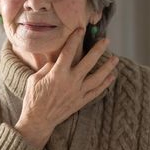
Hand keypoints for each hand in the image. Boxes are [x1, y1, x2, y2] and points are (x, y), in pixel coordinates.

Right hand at [15, 29, 118, 149]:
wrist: (38, 121)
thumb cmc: (33, 98)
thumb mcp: (34, 79)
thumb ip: (47, 68)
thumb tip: (56, 62)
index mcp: (57, 74)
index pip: (68, 52)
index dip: (74, 39)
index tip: (80, 29)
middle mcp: (70, 82)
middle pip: (88, 62)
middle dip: (98, 50)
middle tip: (106, 40)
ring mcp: (77, 93)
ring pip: (97, 78)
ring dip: (107, 67)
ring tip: (115, 59)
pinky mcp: (80, 102)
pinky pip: (96, 92)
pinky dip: (105, 84)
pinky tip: (111, 77)